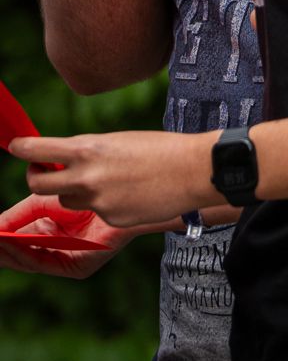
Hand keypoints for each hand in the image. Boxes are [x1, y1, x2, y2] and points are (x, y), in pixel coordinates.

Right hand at [0, 194, 134, 277]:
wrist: (123, 191)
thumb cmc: (88, 192)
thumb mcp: (44, 203)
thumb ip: (17, 216)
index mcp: (48, 235)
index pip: (16, 242)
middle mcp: (56, 250)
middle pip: (18, 255)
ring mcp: (67, 260)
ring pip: (27, 260)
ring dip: (6, 251)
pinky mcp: (78, 267)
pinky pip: (44, 262)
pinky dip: (23, 254)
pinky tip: (10, 242)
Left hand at [13, 132, 215, 228]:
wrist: (196, 170)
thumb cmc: (161, 149)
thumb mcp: (119, 141)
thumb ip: (87, 152)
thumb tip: (62, 160)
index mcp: (87, 150)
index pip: (35, 151)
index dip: (21, 149)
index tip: (17, 147)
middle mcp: (86, 177)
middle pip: (36, 185)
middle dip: (37, 179)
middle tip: (45, 173)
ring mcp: (98, 202)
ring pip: (68, 201)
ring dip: (77, 192)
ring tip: (108, 181)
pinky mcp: (111, 219)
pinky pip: (97, 213)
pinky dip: (108, 205)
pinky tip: (132, 195)